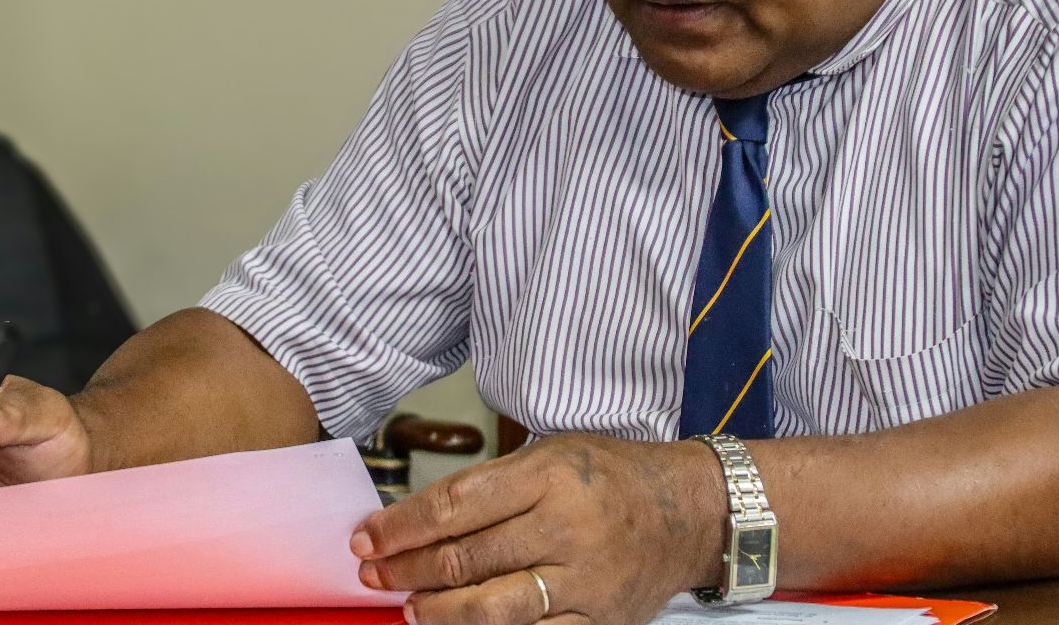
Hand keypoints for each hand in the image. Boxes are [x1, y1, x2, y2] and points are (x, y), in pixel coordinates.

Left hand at [351, 434, 723, 624]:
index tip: (367, 537)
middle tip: (373, 574)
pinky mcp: (600, 621)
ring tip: (408, 608)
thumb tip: (421, 520)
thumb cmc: (614, 475)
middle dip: (407, 570)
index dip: (401, 526)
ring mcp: (585, 580)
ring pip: (491, 609)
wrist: (691, 511)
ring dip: (437, 613)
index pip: (455, 505)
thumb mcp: (554, 452)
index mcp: (550, 475)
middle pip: (465, 559)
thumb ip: (493, 485)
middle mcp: (566, 528)